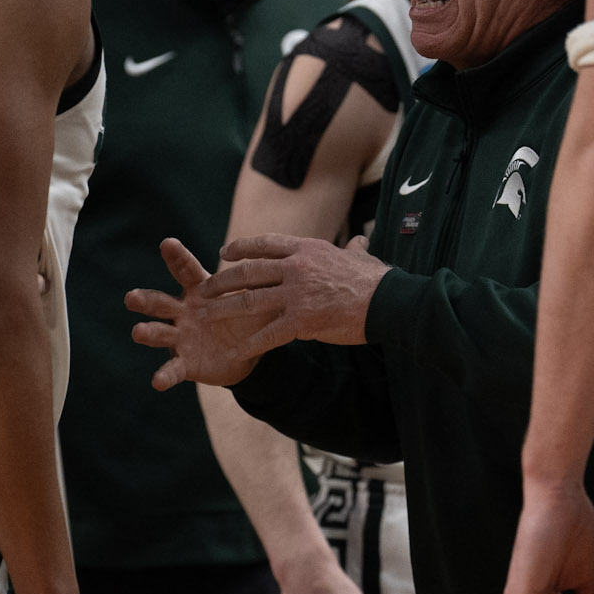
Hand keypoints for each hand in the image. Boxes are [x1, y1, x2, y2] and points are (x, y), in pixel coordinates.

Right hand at [128, 239, 282, 388]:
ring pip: (159, 333)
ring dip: (148, 333)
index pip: (186, 270)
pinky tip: (157, 382)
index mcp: (199, 291)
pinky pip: (172, 369)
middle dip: (145, 299)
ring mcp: (180, 337)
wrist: (247, 352)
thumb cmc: (247, 317)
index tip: (167, 243)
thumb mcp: (255, 300)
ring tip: (137, 332)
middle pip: (160, 302)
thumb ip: (261, 283)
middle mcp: (183, 312)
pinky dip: (164, 375)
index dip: (176, 257)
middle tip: (130, 297)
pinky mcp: (184, 362)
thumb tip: (283, 260)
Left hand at [203, 235, 389, 346]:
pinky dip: (250, 343)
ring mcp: (297, 294)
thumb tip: (358, 242)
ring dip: (225, 309)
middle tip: (206, 288)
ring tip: (207, 316)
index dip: (241, 247)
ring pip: (250, 301)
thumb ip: (352, 249)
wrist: (388, 302)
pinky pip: (268, 333)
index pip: (265, 244)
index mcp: (307, 249)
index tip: (225, 253)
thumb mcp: (360, 257)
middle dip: (223, 280)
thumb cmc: (377, 280)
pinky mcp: (302, 321)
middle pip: (248, 271)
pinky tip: (237, 351)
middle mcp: (296, 268)